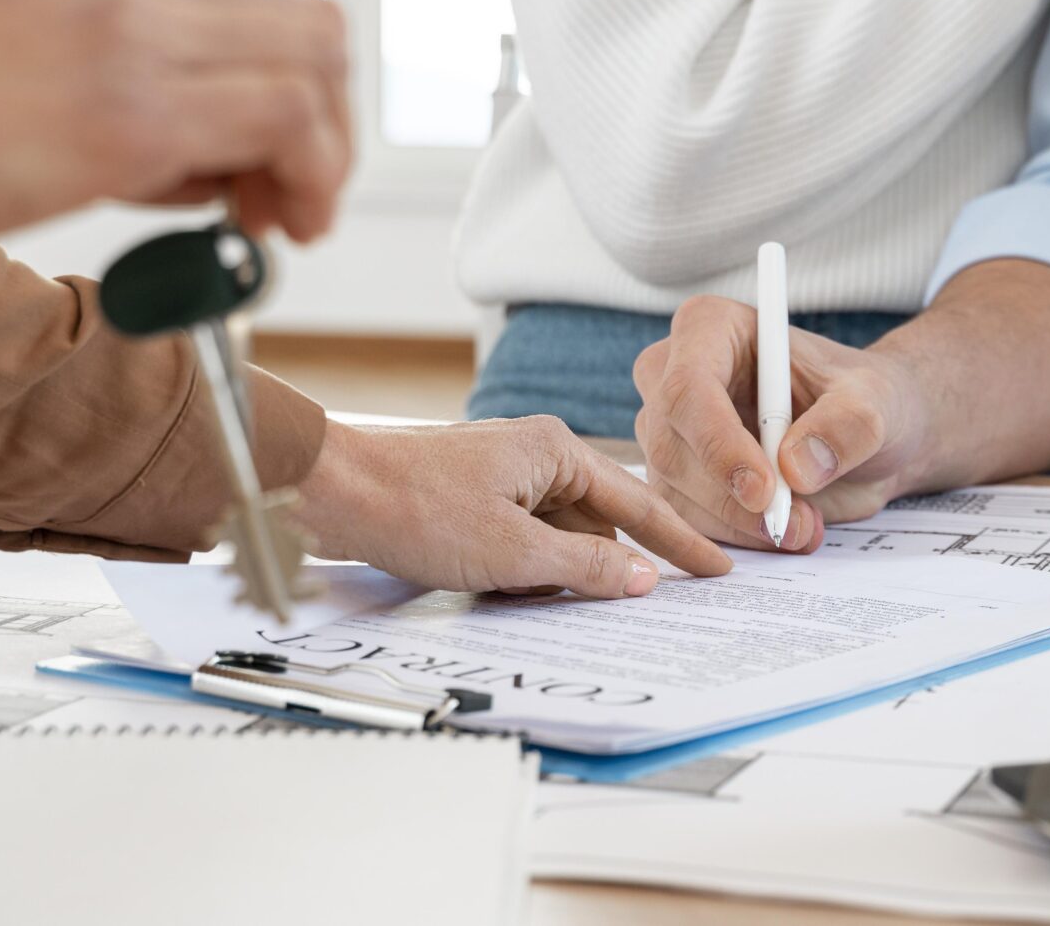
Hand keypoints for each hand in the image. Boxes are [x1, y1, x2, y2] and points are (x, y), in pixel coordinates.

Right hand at [0, 0, 354, 255]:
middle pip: (305, 26)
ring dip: (322, 155)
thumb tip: (178, 159)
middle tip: (288, 203)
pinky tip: (260, 229)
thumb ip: (90, 85)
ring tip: (276, 225)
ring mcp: (134, 34)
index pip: (248, 6)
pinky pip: (282, 120)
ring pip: (312, 63)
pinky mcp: (131, 110)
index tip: (260, 165)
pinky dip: (306, 176)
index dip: (281, 89)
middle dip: (323, 122)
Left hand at [295, 417, 733, 597]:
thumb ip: (584, 566)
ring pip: (559, 536)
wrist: (331, 494)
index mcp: (556, 450)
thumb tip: (641, 580)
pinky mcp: (475, 501)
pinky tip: (515, 593)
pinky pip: (525, 541)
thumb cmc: (413, 507)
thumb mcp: (512, 550)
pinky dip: (529, 571)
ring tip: (556, 598)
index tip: (718, 567)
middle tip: (652, 600)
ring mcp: (504, 478)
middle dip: (612, 564)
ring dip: (561, 573)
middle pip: (599, 522)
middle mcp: (535, 456)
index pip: (638, 503)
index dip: (681, 541)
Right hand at [633, 296, 930, 552]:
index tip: (765, 491)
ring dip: (739, 526)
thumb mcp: (874, 403)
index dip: (718, 444)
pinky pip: (680, 523)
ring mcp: (666, 430)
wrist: (866, 439)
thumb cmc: (864, 400)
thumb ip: (846, 426)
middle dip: (731, 500)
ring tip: (805, 525)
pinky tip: (781, 533)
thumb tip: (796, 467)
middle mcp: (672, 374)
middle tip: (798, 524)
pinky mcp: (674, 478)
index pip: (688, 387)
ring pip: (673, 492)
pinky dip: (729, 540)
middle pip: (671, 446)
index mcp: (711, 328)